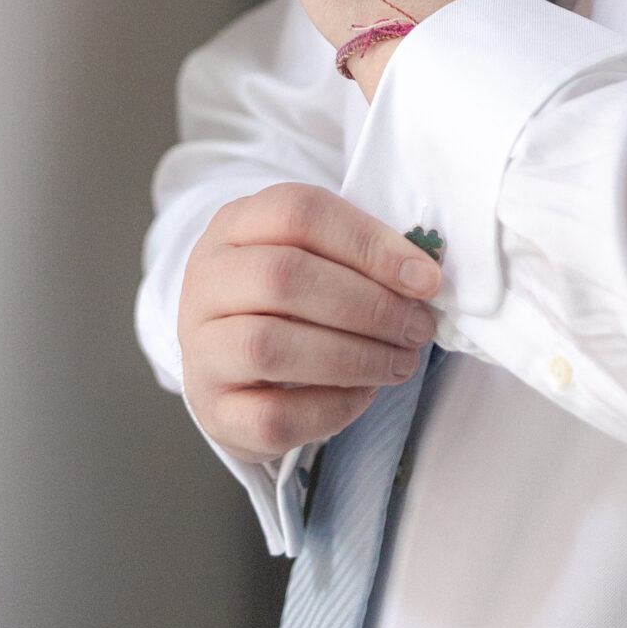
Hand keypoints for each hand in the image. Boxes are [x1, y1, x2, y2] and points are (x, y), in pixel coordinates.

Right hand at [179, 183, 443, 462]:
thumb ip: (362, 256)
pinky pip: (272, 414)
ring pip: (270, 345)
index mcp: (236, 225)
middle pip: (283, 276)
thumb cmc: (290, 301)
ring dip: (354, 357)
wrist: (232, 364)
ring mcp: (201, 348)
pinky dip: (331, 407)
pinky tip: (364, 394)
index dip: (370, 243)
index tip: (425, 278)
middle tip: (418, 328)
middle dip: (369, 305)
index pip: (299, 213)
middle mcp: (206, 280)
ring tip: (400, 362)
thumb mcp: (316, 257)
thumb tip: (425, 276)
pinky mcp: (213, 411)